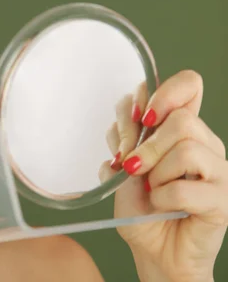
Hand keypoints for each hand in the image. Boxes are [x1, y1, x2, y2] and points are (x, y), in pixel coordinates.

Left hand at [107, 70, 227, 281]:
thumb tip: (129, 123)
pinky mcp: (223, 201)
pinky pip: (184, 188)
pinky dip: (160, 198)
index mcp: (183, 131)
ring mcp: (220, 172)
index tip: (138, 117)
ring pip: (186, 149)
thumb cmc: (140, 208)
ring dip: (155, 173)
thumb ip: (125, 141)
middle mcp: (206, 145)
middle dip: (148, 144)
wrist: (154, 251)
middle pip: (183, 119)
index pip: (189, 85)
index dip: (163, 92)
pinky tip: (161, 206)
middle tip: (133, 166)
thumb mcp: (121, 168)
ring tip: (151, 190)